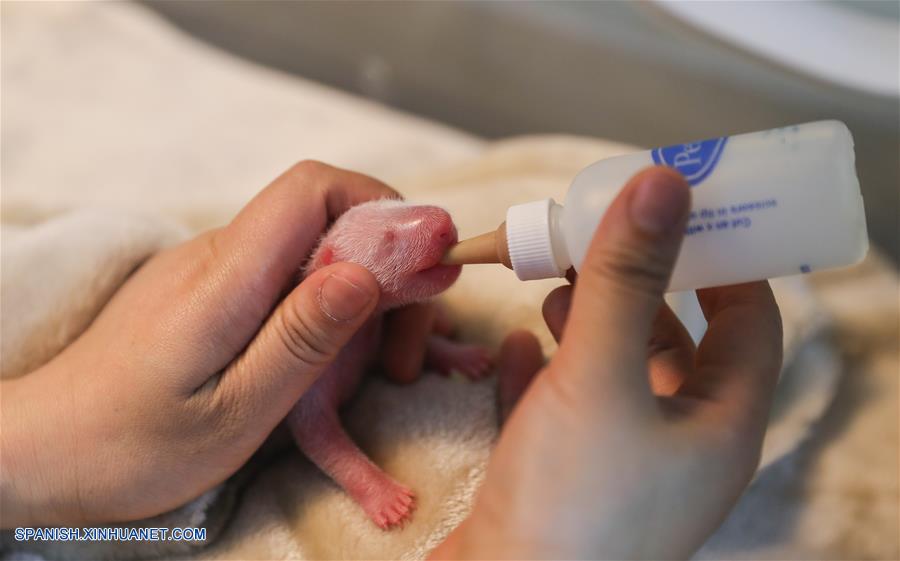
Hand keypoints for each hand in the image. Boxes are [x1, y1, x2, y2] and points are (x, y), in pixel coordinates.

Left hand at [1, 161, 395, 525]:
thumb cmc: (132, 444)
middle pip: (328, 218)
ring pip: (315, 251)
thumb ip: (299, 339)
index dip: (383, 207)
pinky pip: (289, 278)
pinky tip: (340, 361)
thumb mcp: (231, 410)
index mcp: (227, 276)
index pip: (314, 188)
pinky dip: (332, 310)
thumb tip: (365, 273)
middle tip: (405, 353)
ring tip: (378, 371)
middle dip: (388, 270)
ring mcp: (214, 271)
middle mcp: (221, 256)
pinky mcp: (213, 292)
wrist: (47, 449)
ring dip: (364, 299)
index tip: (428, 262)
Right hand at [433, 167, 782, 558]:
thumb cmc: (572, 498)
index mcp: (721, 424)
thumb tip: (666, 182)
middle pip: (673, 340)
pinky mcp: (568, 478)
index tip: (684, 210)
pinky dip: (546, 369)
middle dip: (636, 284)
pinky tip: (517, 342)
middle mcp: (680, 444)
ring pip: (615, 372)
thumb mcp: (602, 375)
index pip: (749, 320)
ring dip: (589, 322)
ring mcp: (623, 464)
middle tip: (597, 234)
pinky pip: (565, 407)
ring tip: (553, 282)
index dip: (723, 258)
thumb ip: (628, 279)